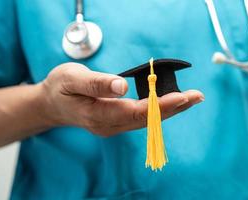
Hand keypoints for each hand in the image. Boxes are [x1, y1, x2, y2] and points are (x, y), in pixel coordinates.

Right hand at [41, 62, 203, 135]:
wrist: (51, 105)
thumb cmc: (60, 88)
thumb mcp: (72, 78)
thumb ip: (96, 82)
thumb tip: (123, 86)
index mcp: (98, 114)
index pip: (136, 112)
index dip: (160, 105)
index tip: (182, 96)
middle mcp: (108, 125)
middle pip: (146, 119)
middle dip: (173, 108)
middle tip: (197, 96)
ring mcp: (112, 126)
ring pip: (146, 121)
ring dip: (169, 110)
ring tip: (191, 99)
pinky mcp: (115, 122)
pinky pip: (140, 119)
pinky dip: (157, 111)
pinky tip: (170, 103)